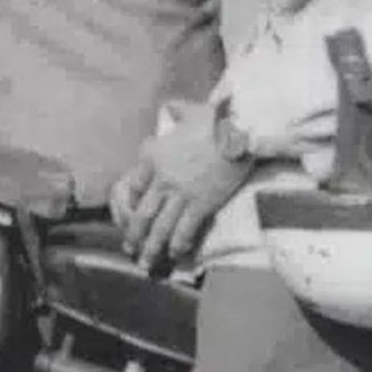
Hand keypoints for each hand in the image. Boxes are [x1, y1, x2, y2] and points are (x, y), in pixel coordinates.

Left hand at [109, 109, 249, 273]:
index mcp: (153, 155)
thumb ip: (176, 112)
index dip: (129, 204)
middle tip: (130, 248)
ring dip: (151, 248)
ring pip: (160, 227)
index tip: (129, 214)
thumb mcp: (190, 111)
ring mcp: (181, 193)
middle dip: (135, 235)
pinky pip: (185, 230)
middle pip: (142, 213)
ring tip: (146, 262)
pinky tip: (176, 254)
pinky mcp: (202, 204)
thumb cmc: (217, 118)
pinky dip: (178, 244)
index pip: (132, 186)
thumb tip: (170, 108)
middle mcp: (163, 178)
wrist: (242, 130)